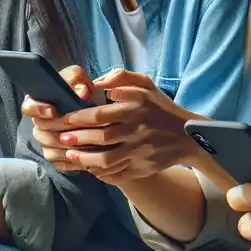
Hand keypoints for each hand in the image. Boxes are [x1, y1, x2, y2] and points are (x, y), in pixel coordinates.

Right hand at [20, 65, 98, 173]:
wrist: (89, 111)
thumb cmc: (80, 91)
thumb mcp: (78, 80)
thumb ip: (77, 79)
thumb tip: (82, 92)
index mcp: (37, 102)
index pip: (28, 107)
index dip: (38, 109)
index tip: (53, 110)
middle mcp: (38, 123)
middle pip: (41, 131)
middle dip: (60, 129)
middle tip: (79, 127)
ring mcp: (44, 141)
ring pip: (50, 149)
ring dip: (68, 146)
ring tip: (88, 141)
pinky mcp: (54, 155)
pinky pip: (58, 162)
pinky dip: (72, 160)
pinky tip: (87, 155)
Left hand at [46, 69, 200, 182]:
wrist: (188, 136)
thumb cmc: (161, 108)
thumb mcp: (146, 85)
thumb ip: (121, 77)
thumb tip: (97, 82)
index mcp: (136, 108)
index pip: (101, 114)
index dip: (79, 118)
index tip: (66, 119)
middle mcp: (137, 130)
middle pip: (101, 138)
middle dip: (78, 139)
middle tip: (62, 138)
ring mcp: (140, 151)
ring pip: (107, 159)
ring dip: (85, 158)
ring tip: (70, 155)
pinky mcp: (142, 168)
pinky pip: (117, 173)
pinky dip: (101, 173)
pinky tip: (89, 168)